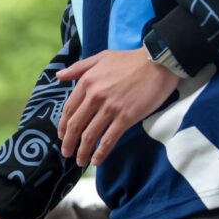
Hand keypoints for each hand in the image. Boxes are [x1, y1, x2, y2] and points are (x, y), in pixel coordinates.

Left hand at [56, 49, 179, 166]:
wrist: (160, 62)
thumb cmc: (131, 60)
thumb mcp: (101, 57)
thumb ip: (78, 68)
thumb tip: (59, 75)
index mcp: (87, 82)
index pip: (69, 110)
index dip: (63, 127)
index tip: (62, 137)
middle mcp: (95, 96)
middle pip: (76, 126)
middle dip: (68, 143)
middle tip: (66, 153)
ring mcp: (110, 108)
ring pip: (90, 136)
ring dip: (82, 152)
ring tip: (80, 161)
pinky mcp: (126, 117)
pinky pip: (108, 140)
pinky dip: (100, 153)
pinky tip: (96, 161)